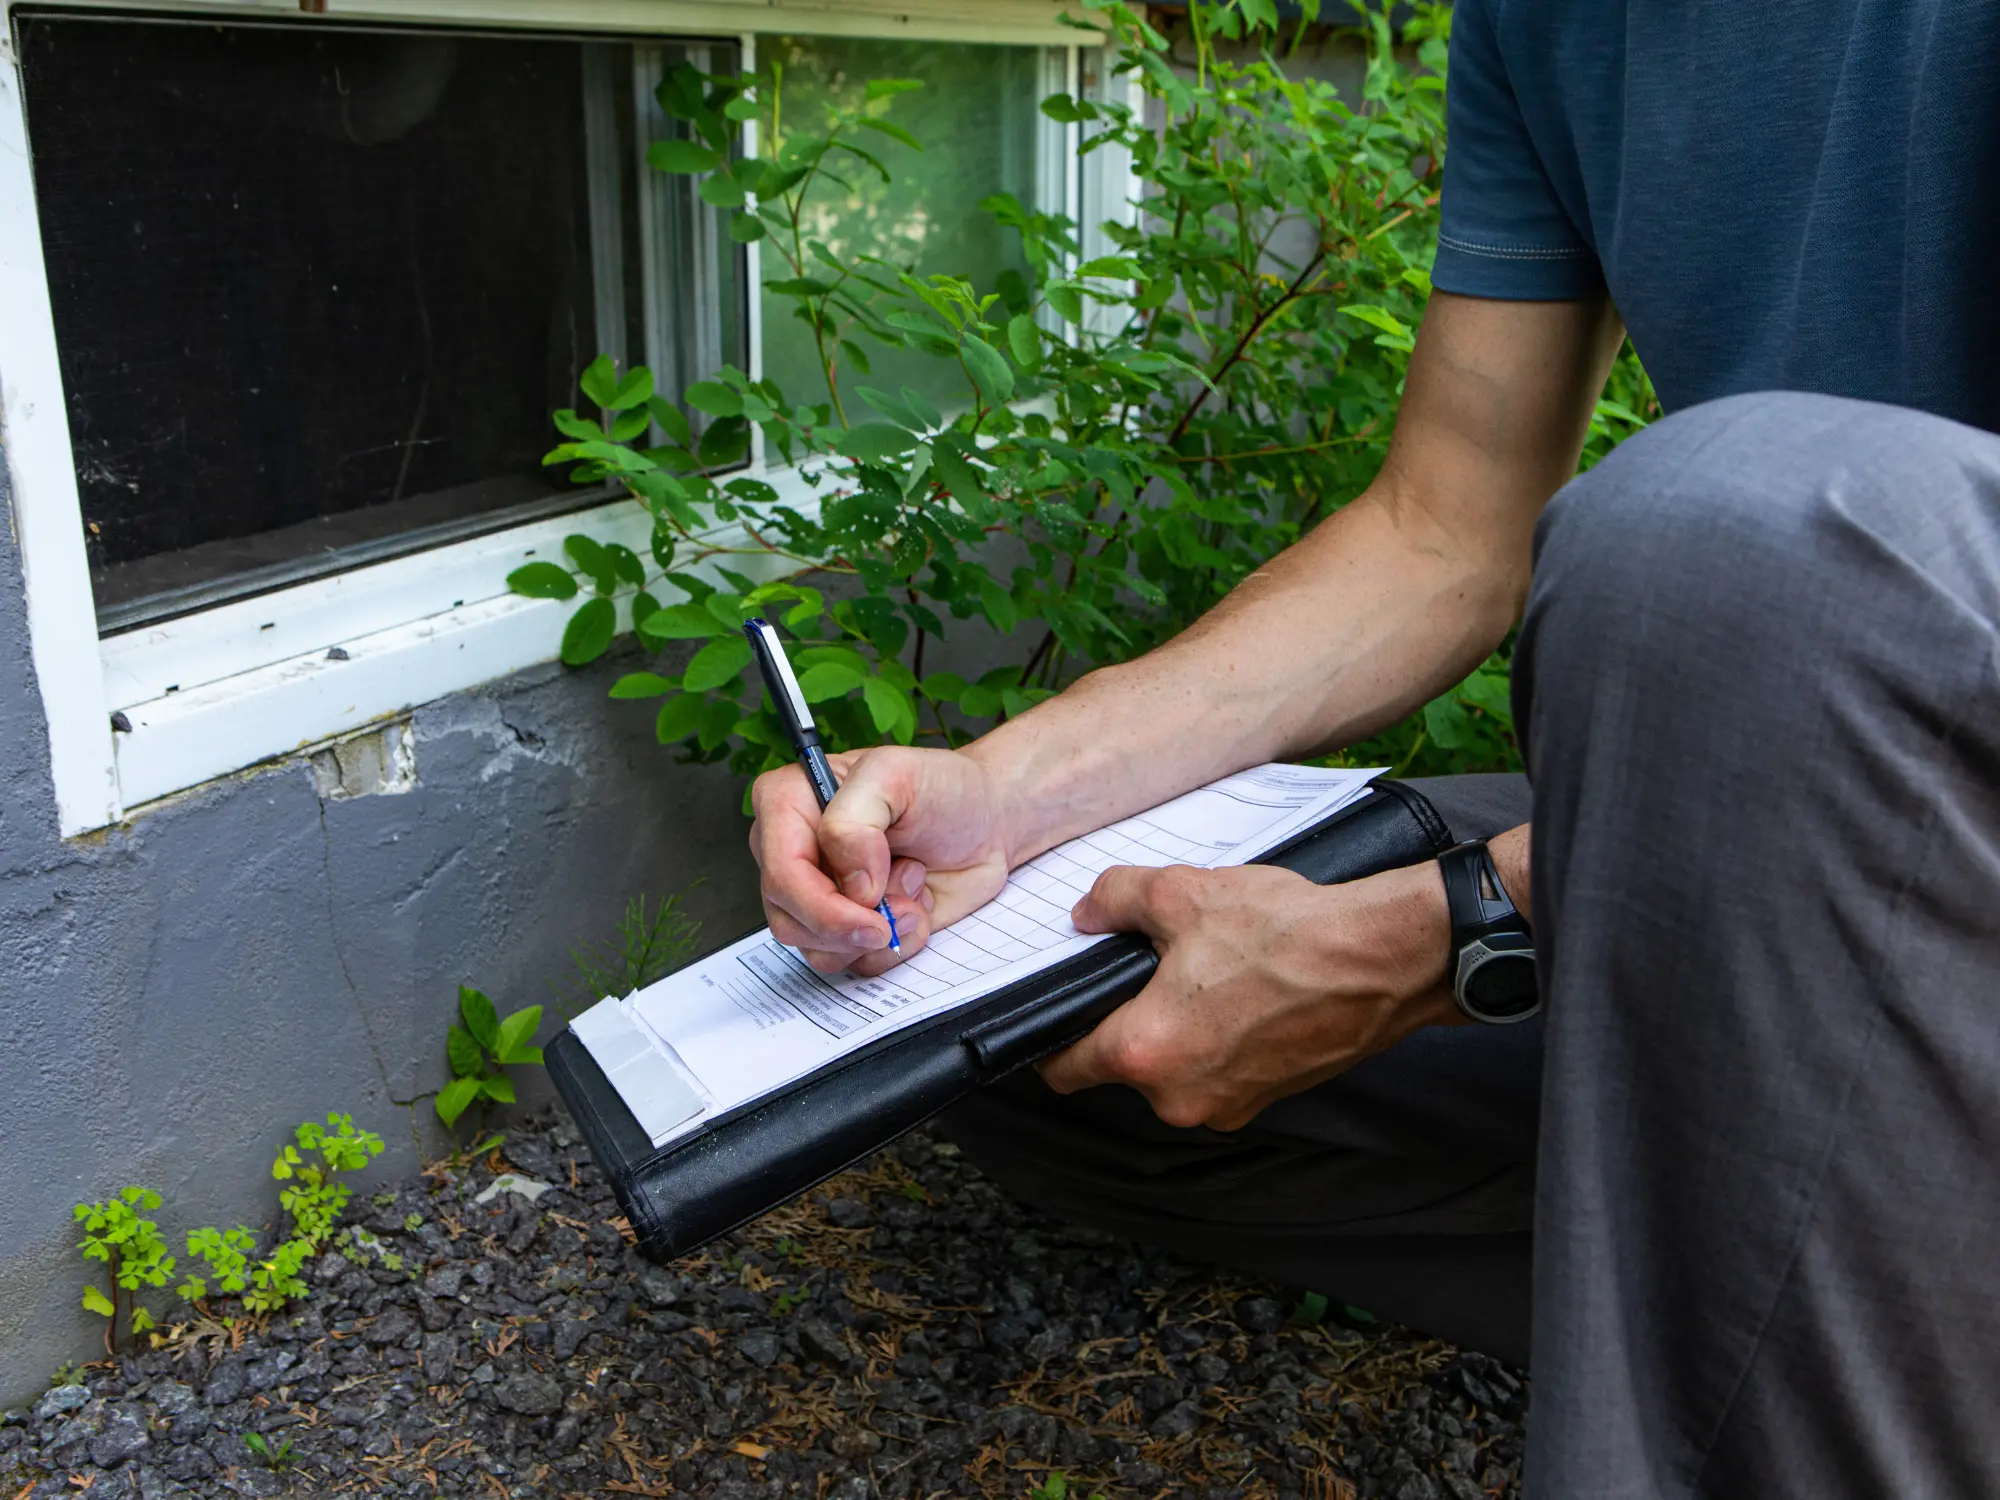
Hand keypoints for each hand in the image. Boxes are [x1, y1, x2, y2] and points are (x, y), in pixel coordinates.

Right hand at [749, 745, 1012, 975]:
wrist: (985, 821)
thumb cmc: (940, 788)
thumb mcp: (896, 775)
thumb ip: (855, 822)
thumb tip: (851, 883)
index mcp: (786, 804)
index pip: (781, 872)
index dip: (823, 900)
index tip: (873, 899)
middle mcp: (793, 854)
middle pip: (791, 920)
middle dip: (854, 922)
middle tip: (904, 896)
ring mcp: (819, 895)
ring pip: (819, 951)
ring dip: (881, 932)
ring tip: (913, 888)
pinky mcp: (850, 929)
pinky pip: (855, 964)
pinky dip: (895, 945)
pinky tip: (914, 907)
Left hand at [1038, 859, 1464, 1129]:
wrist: (1380, 963)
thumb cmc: (1287, 933)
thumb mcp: (1182, 893)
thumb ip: (1116, 900)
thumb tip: (1086, 914)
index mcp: (1146, 1052)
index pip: (1063, 1068)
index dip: (1052, 1035)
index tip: (1058, 1011)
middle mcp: (1179, 1096)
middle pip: (1120, 1065)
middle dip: (1126, 1019)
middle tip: (1147, 968)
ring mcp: (1226, 1106)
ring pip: (1170, 1070)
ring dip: (1174, 1030)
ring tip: (1205, 975)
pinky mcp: (1264, 1101)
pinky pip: (1215, 1073)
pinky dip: (1215, 1041)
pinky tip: (1239, 994)